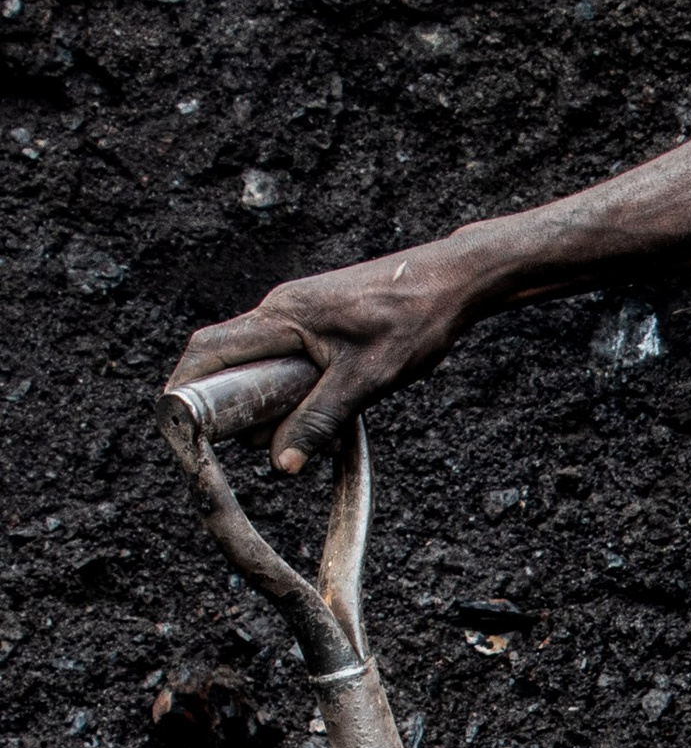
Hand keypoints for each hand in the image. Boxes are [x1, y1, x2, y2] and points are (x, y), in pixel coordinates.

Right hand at [167, 243, 480, 469]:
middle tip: (262, 440)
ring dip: (272, 404)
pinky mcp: (318, 325)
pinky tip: (329, 410)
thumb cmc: (413, 322)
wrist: (454, 283)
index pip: (208, 350)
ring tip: (309, 430)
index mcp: (280, 317)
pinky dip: (297, 392)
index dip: (184, 389)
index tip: (179, 426)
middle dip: (235, 407)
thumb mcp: (366, 380)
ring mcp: (298, 316)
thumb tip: (280, 464)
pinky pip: (288, 362)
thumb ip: (319, 419)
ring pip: (260, 366)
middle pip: (226, 362)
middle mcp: (279, 312)